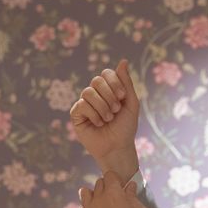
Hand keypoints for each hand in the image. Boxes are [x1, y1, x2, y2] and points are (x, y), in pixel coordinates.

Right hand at [70, 59, 139, 182]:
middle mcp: (95, 94)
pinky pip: (81, 105)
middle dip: (109, 95)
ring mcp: (84, 103)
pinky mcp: (76, 114)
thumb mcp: (131, 103)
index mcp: (108, 89)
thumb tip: (123, 60)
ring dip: (102, 106)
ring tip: (108, 119)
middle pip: (96, 80)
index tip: (123, 97)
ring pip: (88, 92)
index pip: (106, 73)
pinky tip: (99, 124)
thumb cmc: (125, 127)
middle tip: (116, 110)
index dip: (114, 82)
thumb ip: (126, 83)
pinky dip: (94, 114)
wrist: (117, 147)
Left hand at [78, 171, 152, 207]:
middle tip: (113, 197)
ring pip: (85, 193)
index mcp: (114, 193)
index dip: (116, 180)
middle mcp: (99, 199)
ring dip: (92, 195)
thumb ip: (132, 196)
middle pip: (98, 183)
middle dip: (106, 187)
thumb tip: (129, 185)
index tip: (119, 186)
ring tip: (101, 203)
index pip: (109, 175)